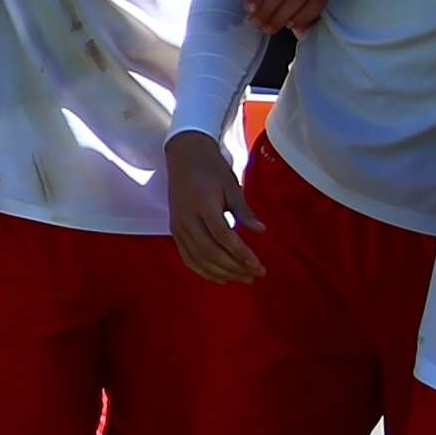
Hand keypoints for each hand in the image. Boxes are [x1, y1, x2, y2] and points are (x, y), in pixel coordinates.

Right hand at [164, 132, 264, 285]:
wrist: (184, 156)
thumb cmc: (211, 169)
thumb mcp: (231, 186)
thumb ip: (244, 211)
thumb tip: (261, 231)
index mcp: (203, 204)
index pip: (223, 236)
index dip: (241, 253)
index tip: (258, 265)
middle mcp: (187, 218)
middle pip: (210, 252)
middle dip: (234, 267)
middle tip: (255, 274)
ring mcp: (178, 226)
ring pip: (198, 258)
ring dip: (221, 272)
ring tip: (242, 278)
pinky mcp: (174, 231)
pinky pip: (187, 257)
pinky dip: (203, 270)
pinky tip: (220, 277)